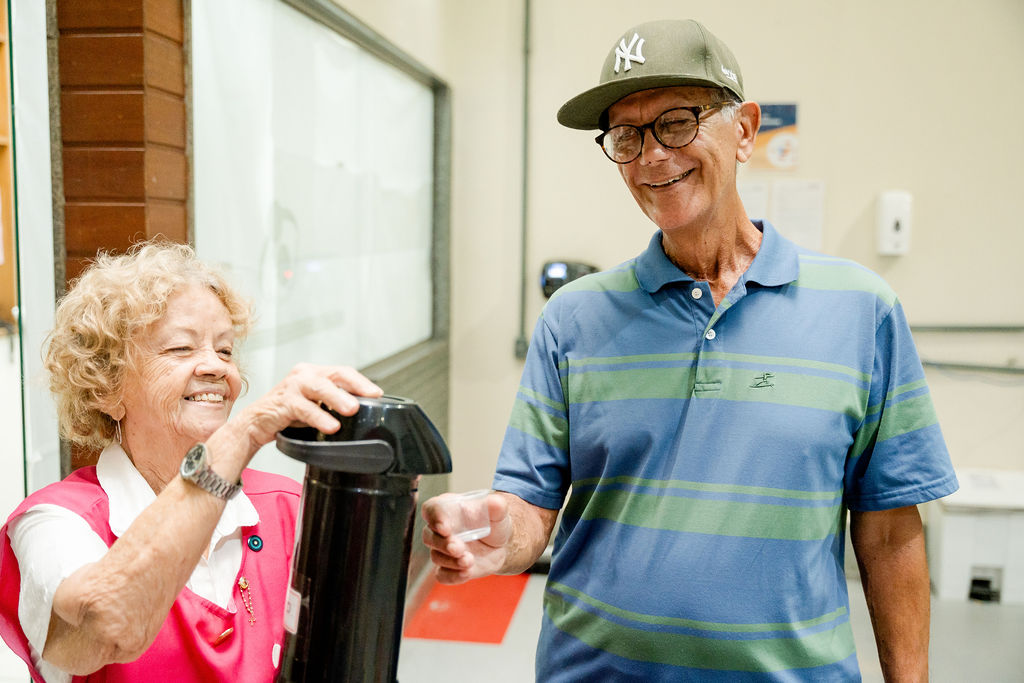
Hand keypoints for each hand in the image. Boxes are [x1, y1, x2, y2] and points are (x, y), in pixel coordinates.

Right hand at [233, 363, 382, 451]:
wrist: (256, 423)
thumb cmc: (288, 414)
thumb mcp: (315, 406)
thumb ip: (333, 404)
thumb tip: (362, 413)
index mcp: (315, 373)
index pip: (343, 373)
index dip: (361, 382)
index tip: (377, 393)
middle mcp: (305, 374)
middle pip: (335, 375)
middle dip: (356, 386)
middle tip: (371, 397)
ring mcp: (293, 385)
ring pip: (320, 388)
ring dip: (338, 399)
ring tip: (353, 410)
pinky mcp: (283, 400)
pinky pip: (304, 408)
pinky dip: (319, 416)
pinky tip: (331, 426)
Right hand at [421, 492, 511, 583]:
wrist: (500, 544)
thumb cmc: (493, 522)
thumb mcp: (498, 511)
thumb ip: (496, 505)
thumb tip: (496, 503)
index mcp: (447, 509)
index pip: (432, 509)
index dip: (435, 518)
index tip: (444, 527)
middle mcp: (440, 530)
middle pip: (429, 536)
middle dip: (443, 544)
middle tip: (458, 548)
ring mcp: (442, 550)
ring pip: (436, 557)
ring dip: (451, 561)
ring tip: (469, 561)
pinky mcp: (448, 568)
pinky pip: (442, 575)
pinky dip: (453, 576)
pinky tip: (466, 573)